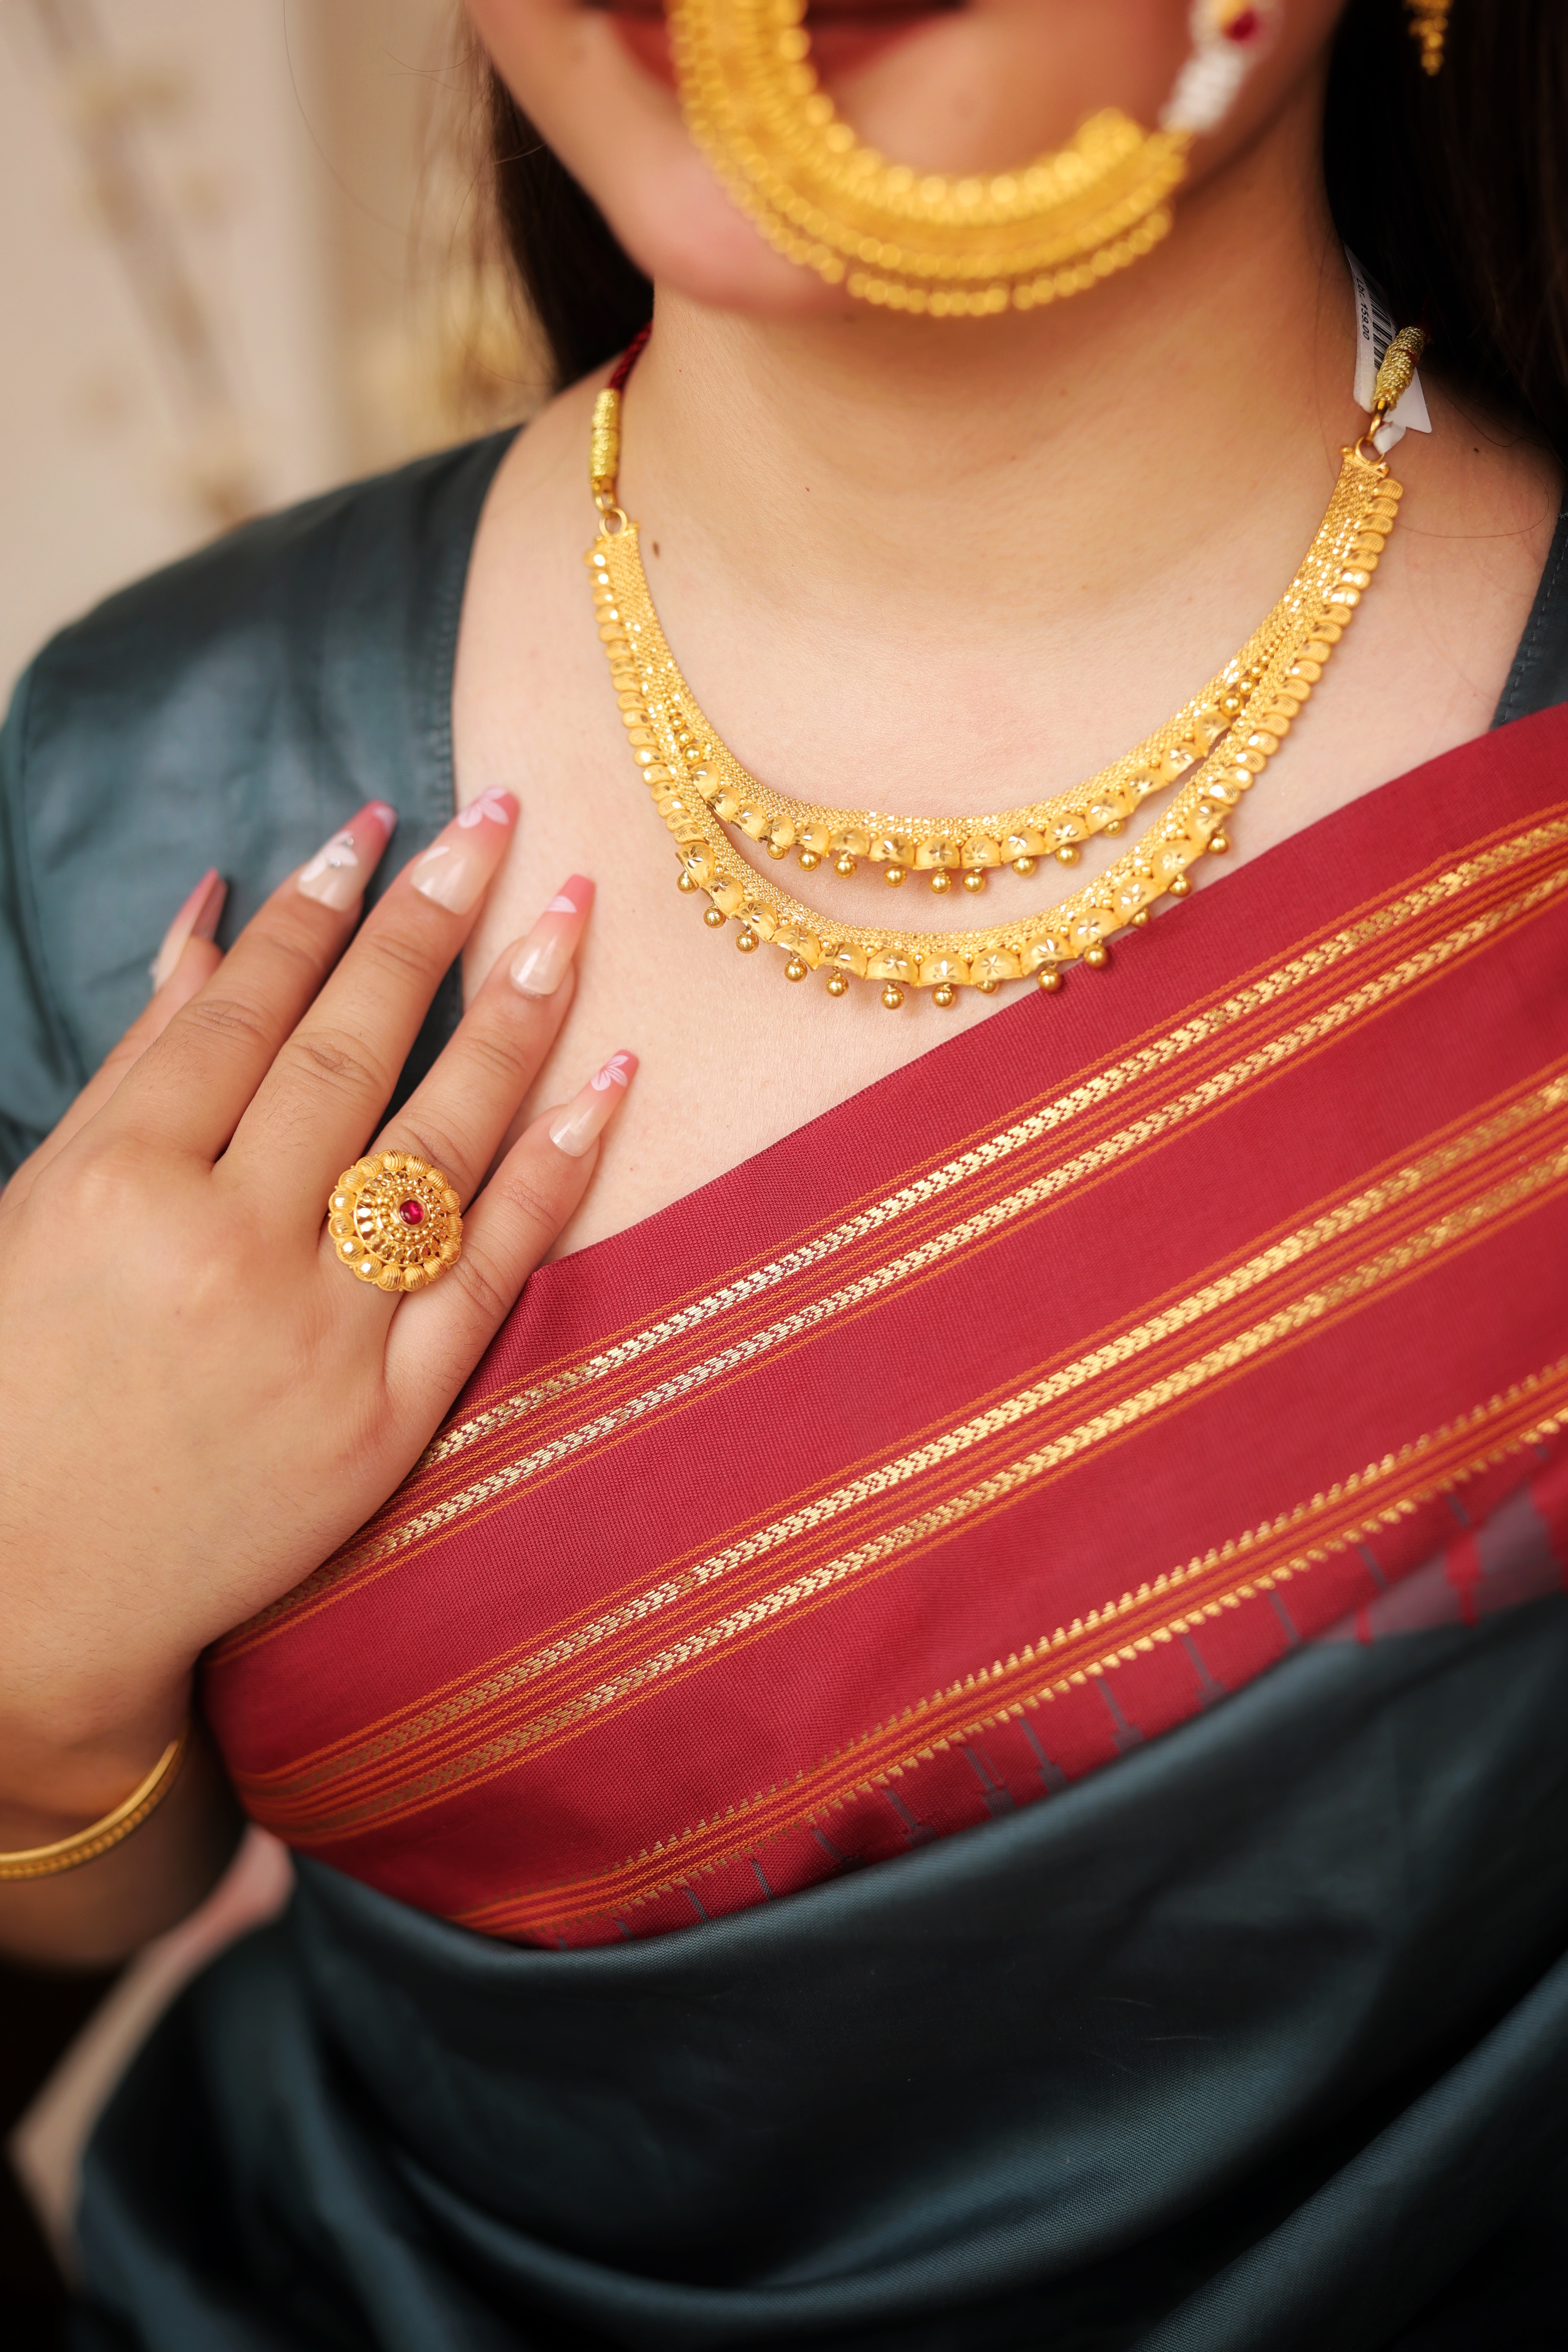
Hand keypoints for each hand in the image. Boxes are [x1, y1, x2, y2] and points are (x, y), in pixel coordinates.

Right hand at [0, 796, 634, 1839]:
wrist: (26, 1596)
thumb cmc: (15, 1383)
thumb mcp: (38, 1206)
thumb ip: (138, 1063)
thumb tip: (215, 912)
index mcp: (120, 1183)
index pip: (244, 1010)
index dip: (316, 910)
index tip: (374, 824)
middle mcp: (227, 1246)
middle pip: (353, 1050)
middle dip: (431, 922)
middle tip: (500, 821)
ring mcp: (319, 1334)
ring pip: (441, 1141)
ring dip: (516, 1014)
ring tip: (572, 911)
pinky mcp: (389, 1417)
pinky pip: (494, 1269)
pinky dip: (557, 1166)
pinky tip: (613, 1078)